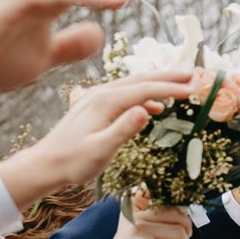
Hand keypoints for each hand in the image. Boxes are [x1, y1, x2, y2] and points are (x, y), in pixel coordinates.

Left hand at [0, 70, 195, 210]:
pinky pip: (125, 95)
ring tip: (180, 85)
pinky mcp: (95, 106)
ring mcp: (96, 98)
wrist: (45, 164)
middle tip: (193, 74)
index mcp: (105, 102)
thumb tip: (147, 110)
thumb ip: (124, 129)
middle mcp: (101, 94)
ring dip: (158, 83)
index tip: (193, 89)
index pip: (144, 90)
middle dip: (168, 76)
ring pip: (133, 84)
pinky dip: (144, 96)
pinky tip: (156, 107)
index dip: (170, 88)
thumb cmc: (73, 162)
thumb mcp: (101, 150)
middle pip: (140, 79)